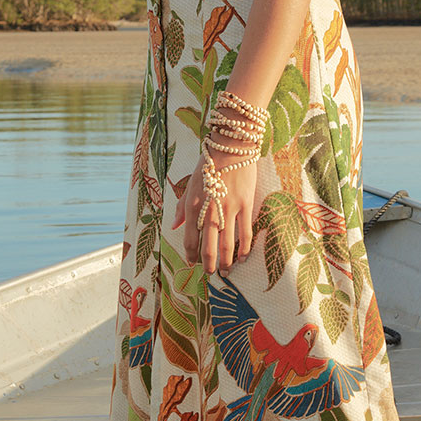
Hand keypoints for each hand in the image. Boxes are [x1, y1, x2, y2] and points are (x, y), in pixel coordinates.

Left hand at [172, 149, 256, 275]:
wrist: (231, 146)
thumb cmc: (208, 163)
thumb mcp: (190, 183)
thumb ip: (182, 207)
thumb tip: (175, 227)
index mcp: (192, 205)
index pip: (190, 238)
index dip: (190, 254)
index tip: (192, 263)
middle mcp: (209, 210)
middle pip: (208, 246)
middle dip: (209, 265)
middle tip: (211, 274)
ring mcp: (229, 208)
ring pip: (228, 244)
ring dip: (227, 262)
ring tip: (227, 272)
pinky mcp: (245, 205)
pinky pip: (246, 233)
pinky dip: (244, 249)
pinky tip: (242, 257)